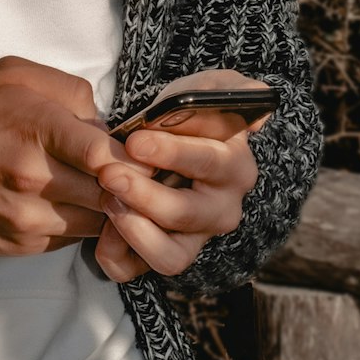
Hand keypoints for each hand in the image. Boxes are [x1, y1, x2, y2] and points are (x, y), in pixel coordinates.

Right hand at [0, 56, 151, 255]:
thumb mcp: (13, 74)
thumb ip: (68, 89)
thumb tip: (104, 121)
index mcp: (38, 129)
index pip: (106, 154)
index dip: (134, 157)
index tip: (142, 153)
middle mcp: (34, 178)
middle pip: (110, 192)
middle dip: (126, 182)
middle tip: (133, 171)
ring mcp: (26, 217)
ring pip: (96, 220)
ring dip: (106, 206)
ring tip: (101, 187)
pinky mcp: (18, 244)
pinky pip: (71, 238)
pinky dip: (78, 222)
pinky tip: (70, 202)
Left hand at [93, 69, 271, 282]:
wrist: (174, 135)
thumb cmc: (192, 112)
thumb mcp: (213, 89)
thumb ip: (237, 90)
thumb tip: (258, 100)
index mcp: (235, 166)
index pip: (209, 163)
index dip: (171, 153)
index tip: (135, 141)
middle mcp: (222, 209)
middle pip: (185, 213)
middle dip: (144, 194)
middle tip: (110, 174)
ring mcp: (195, 238)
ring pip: (170, 255)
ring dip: (133, 229)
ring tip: (108, 199)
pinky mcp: (164, 253)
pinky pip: (140, 271)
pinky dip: (117, 256)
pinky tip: (101, 232)